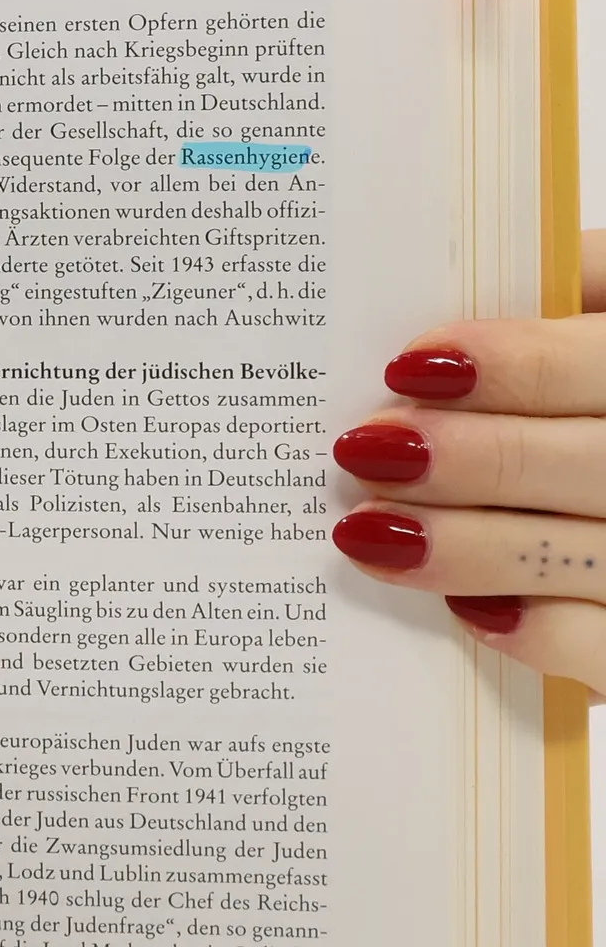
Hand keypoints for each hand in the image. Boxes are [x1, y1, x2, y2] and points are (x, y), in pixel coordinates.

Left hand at [330, 230, 605, 696]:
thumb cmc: (592, 404)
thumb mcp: (601, 321)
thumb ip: (562, 298)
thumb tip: (453, 306)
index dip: (514, 365)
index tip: (408, 368)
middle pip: (594, 464)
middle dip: (471, 458)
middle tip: (365, 450)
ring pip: (587, 556)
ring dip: (468, 546)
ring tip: (364, 529)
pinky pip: (603, 648)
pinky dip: (533, 631)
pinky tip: (461, 610)